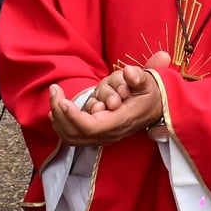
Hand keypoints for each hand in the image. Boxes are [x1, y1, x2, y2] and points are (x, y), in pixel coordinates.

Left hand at [46, 53, 170, 145]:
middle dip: (60, 113)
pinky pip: (72, 136)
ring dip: (58, 118)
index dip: (74, 117)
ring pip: (71, 137)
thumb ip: (139, 77)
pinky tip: (57, 108)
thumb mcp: (148, 82)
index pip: (92, 127)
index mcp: (121, 121)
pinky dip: (61, 123)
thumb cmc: (149, 94)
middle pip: (76, 133)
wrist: (155, 108)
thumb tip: (129, 74)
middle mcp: (109, 133)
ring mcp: (101, 136)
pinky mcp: (95, 134)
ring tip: (55, 94)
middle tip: (54, 90)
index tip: (63, 101)